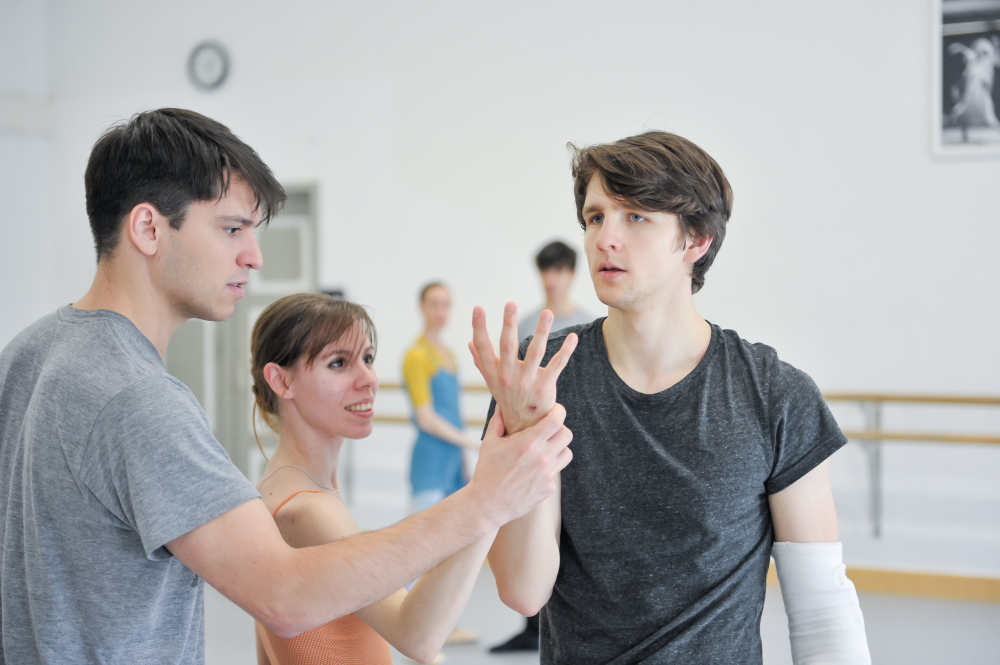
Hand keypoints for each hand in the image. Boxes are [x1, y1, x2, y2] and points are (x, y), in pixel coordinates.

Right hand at [468, 303, 577, 433]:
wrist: (524, 427)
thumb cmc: (508, 398)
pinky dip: (565, 351)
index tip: (478, 308)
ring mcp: (527, 382)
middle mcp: (508, 376)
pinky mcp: (545, 387)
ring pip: (535, 352)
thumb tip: (469, 343)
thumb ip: (481, 361)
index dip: (479, 327)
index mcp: (494, 372)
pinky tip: (573, 337)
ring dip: (542, 331)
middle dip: (509, 324)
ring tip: (547, 312)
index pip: (483, 347)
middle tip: (510, 304)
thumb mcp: (491, 381)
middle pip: (508, 346)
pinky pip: (557, 365)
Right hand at [469, 406, 572, 525]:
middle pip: (567, 434)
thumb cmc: (487, 472)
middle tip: (549, 430)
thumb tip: (502, 406)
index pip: (557, 420)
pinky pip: (556, 472)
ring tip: (544, 449)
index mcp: (529, 443)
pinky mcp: (549, 488)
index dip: (558, 411)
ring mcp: (547, 474)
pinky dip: (549, 468)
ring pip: (567, 453)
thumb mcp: (489, 443)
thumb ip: (498, 422)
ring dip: (558, 448)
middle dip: (559, 429)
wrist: (488, 504)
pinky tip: (535, 470)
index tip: (554, 410)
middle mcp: (542, 458)